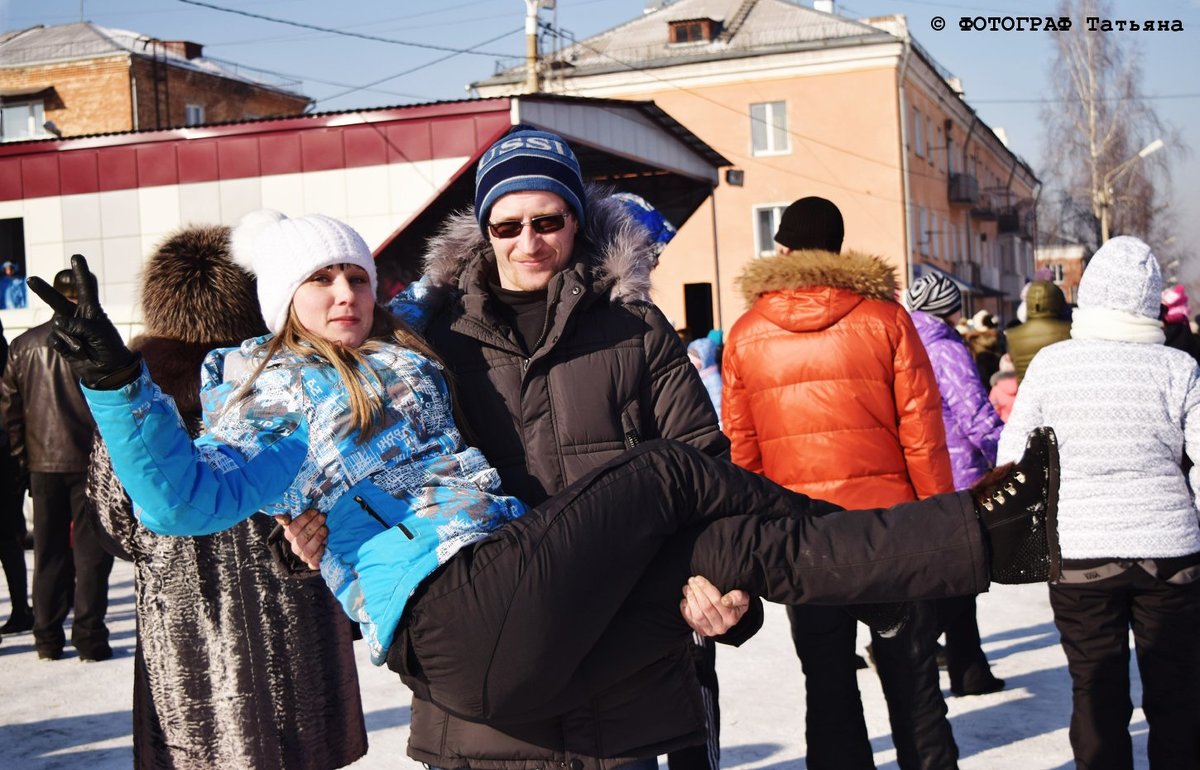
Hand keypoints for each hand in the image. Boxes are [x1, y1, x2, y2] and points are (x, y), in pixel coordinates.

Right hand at [27, 254, 136, 388]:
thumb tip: (58, 323)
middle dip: (44, 290)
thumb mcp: (99, 332)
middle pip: (57, 300)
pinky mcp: (59, 341)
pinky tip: (77, 352)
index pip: (85, 287)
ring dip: (72, 339)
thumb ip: (79, 325)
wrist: (107, 369)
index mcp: (91, 309)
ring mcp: (66, 328)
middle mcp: (76, 316)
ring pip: (58, 326)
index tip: (76, 257)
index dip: (80, 272)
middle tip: (30, 279)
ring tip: (85, 346)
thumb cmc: (109, 347)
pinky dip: (67, 346)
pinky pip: (56, 339)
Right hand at [276, 510, 327, 569]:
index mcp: (290, 536)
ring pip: (308, 550)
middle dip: (313, 526)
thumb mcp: (301, 521)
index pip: (292, 529)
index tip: (315, 511)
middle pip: (301, 539)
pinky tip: (325, 544)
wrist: (319, 545)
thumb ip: (290, 518)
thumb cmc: (310, 529)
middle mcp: (295, 547)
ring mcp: (303, 556)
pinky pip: (314, 561)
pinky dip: (320, 552)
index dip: (304, 519)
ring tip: (325, 528)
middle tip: (322, 517)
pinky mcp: (312, 563)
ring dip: (317, 538)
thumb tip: (278, 516)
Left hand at [679, 575, 749, 636]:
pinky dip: (686, 609)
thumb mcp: (743, 599)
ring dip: (690, 599)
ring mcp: (710, 630)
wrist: (731, 618)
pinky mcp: (701, 631)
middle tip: (692, 580)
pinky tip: (685, 599)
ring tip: (687, 588)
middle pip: (705, 607)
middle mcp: (721, 626)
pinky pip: (691, 620)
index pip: (716, 600)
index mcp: (732, 617)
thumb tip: (725, 601)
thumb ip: (738, 597)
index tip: (699, 578)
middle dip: (696, 591)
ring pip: (697, 615)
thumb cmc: (736, 605)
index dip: (706, 588)